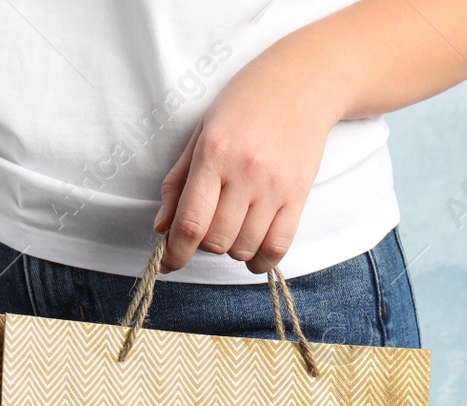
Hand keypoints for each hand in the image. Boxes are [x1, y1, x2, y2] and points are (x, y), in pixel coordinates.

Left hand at [152, 47, 340, 274]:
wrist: (304, 81)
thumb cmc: (246, 102)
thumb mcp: (202, 131)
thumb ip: (179, 181)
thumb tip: (161, 228)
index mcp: (214, 153)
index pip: (190, 221)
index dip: (175, 252)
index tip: (167, 264)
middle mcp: (245, 172)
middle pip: (216, 240)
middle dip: (203, 245)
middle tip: (206, 226)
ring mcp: (275, 186)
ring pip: (243, 247)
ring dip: (231, 249)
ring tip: (231, 228)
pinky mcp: (298, 195)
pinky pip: (278, 247)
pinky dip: (260, 260)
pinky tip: (252, 254)